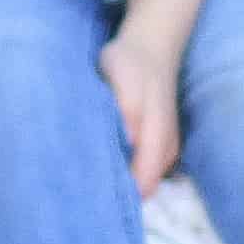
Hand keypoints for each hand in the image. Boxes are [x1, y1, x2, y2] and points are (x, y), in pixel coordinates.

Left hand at [100, 0, 201, 195]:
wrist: (151, 47)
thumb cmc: (131, 62)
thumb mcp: (121, 74)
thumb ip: (128, 107)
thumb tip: (129, 141)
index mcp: (159, 140)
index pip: (142, 187)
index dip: (118, 196)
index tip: (88, 194)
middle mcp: (165, 153)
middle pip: (141, 191)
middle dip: (114, 193)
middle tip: (78, 188)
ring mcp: (162, 151)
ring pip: (139, 181)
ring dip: (116, 181)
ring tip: (84, 176)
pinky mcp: (154, 146)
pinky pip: (137, 168)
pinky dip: (119, 168)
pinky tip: (97, 160)